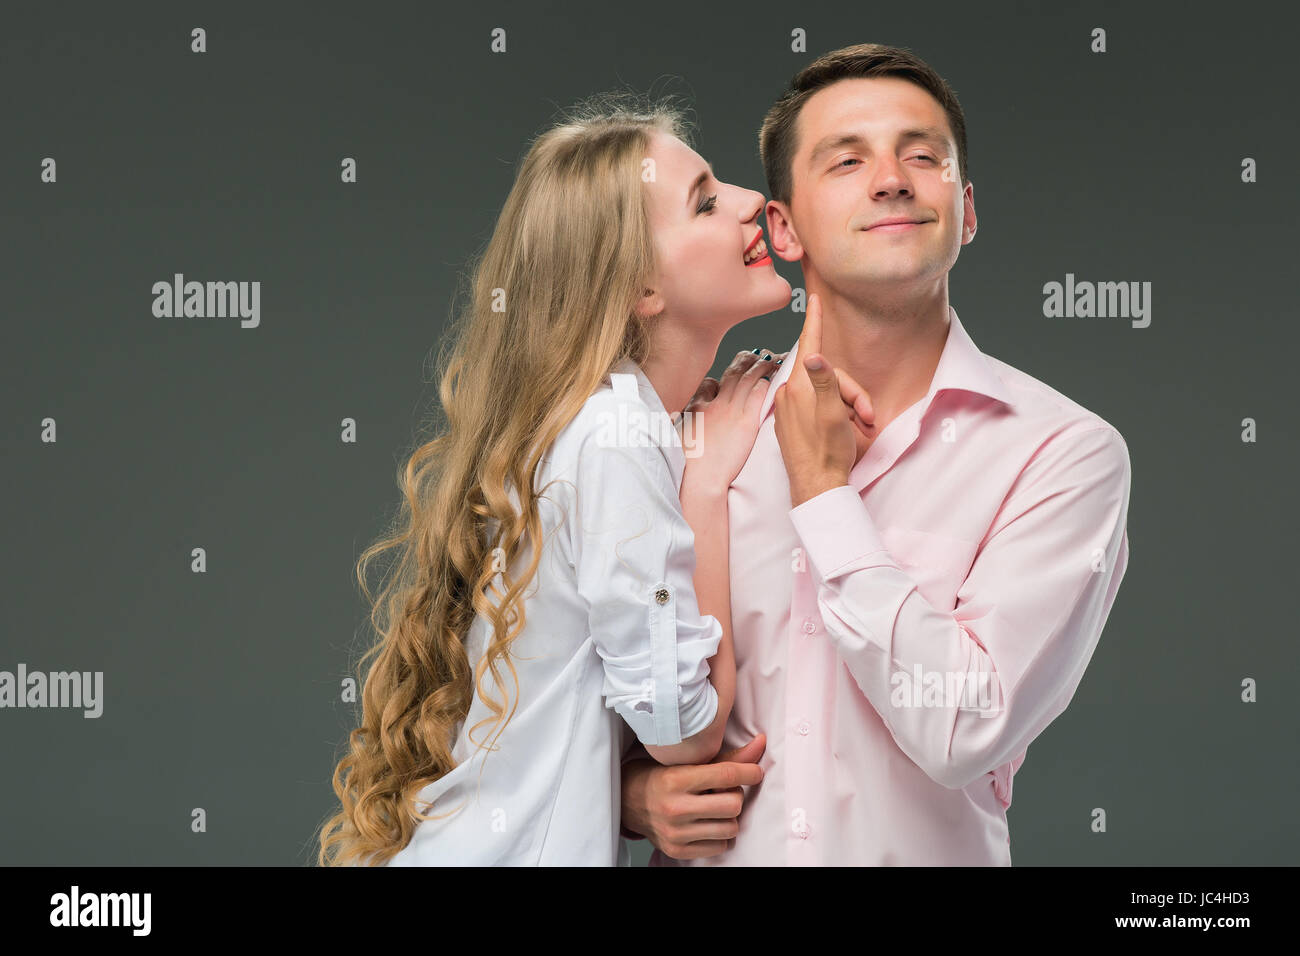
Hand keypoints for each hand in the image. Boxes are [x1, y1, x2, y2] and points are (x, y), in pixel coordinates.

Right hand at [620, 734, 766, 859]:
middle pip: (733, 804)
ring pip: (730, 828)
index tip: (754, 772)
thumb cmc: (661, 776)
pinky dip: (720, 835)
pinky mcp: (677, 850)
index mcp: (676, 779)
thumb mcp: (688, 762)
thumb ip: (726, 758)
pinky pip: (720, 847)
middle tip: (724, 791)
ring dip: (729, 817)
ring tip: (715, 807)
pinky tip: (708, 823)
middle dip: (735, 796)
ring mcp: (675, 832)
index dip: (749, 772)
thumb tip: (760, 744)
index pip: (726, 775)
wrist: (628, 801)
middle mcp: (674, 807)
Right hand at [679, 350, 775, 495]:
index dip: (723, 377)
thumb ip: (687, 427)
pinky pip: (759, 394)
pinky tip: (776, 377)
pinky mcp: (746, 422)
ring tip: (773, 359)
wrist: (698, 478)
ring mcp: (731, 411)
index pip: (710, 384)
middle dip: (746, 361)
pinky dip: (768, 382)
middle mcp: (715, 404)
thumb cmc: (688, 466)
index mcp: (698, 408)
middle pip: (732, 374)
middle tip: (757, 354)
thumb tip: (686, 423)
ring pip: (748, 378)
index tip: (732, 374)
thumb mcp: (680, 440)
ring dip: (761, 366)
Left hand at [773, 292, 876, 505]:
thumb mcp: (833, 414)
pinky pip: (818, 408)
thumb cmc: (828, 453)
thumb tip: (815, 355)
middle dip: (854, 393)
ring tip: (860, 429)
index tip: (814, 298)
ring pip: (827, 394)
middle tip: (869, 416)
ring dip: (849, 408)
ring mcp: (789, 410)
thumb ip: (826, 382)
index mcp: (798, 388)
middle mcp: (789, 395)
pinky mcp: (792, 424)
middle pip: (830, 377)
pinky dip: (836, 416)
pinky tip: (844, 432)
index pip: (809, 345)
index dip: (815, 320)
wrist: (816, 488)